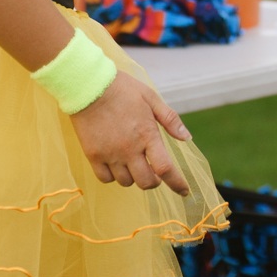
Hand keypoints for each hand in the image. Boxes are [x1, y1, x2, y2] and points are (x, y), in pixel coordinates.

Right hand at [69, 71, 191, 195]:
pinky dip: (113, 176)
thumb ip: (170, 119)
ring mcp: (110, 154)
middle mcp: (129, 149)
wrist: (89, 85)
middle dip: (153, 180)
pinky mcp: (93, 155)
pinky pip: (106, 178)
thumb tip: (187, 138)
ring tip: (132, 162)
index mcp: (147, 135)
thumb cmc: (122, 89)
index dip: (177, 183)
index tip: (183, 191)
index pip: (165, 169)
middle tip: (153, 171)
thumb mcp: (150, 98)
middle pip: (146, 182)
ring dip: (133, 177)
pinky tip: (115, 164)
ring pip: (126, 182)